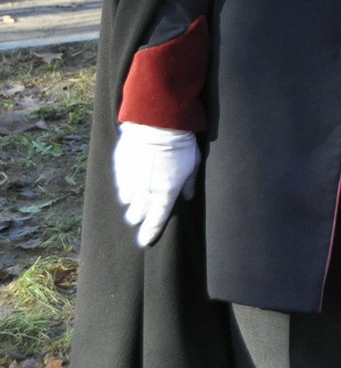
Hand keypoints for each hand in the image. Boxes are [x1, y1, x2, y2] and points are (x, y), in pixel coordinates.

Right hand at [112, 123, 198, 247]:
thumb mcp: (192, 165)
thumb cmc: (180, 145)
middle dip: (138, 216)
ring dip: (132, 199)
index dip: (149, 233)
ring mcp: (130, 181)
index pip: (156, 221)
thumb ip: (189, 184)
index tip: (144, 241)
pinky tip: (132, 175)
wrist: (157, 125)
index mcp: (165, 194)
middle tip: (141, 213)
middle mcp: (145, 192)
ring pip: (126, 200)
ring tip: (138, 190)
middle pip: (136, 215)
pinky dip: (126, 183)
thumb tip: (188, 197)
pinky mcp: (120, 169)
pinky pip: (121, 183)